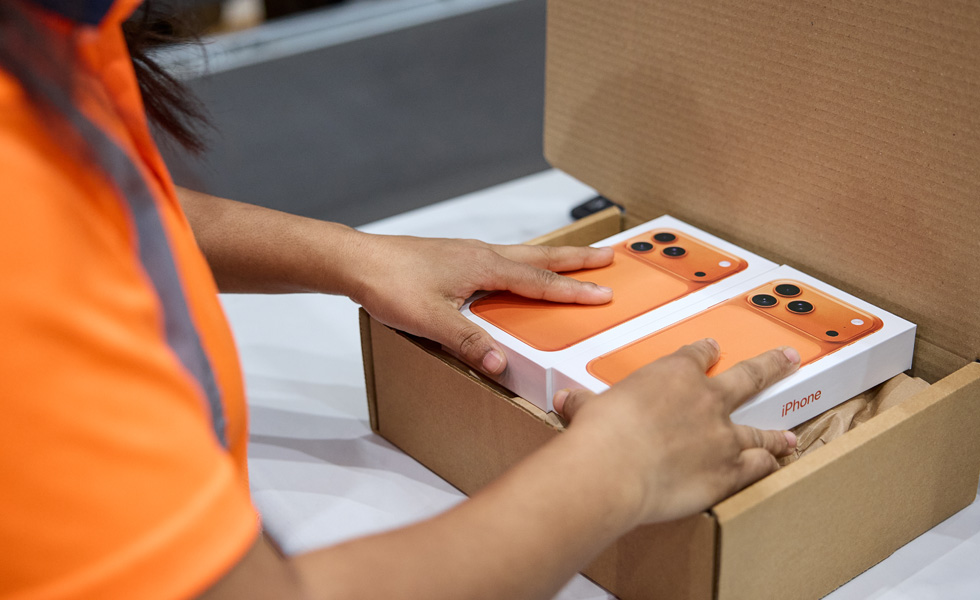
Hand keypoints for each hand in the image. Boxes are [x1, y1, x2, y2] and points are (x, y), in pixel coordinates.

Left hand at [346, 233, 613, 373]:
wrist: (357, 261)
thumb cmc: (391, 284)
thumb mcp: (431, 320)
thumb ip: (469, 342)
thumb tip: (502, 365)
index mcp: (484, 267)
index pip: (539, 282)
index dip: (573, 291)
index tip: (603, 295)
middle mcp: (482, 254)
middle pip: (541, 258)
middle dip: (577, 260)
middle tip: (610, 256)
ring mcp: (469, 253)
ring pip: (523, 255)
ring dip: (553, 259)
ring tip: (576, 260)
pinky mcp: (455, 257)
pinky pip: (503, 258)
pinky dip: (525, 262)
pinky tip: (518, 271)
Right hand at [553, 339, 799, 525]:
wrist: (614, 467)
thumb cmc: (600, 434)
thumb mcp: (588, 408)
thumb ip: (584, 404)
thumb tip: (566, 401)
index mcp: (673, 375)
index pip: (697, 355)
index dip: (706, 351)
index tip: (712, 348)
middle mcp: (706, 399)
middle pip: (748, 376)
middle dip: (771, 366)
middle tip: (788, 359)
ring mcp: (723, 436)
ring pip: (760, 429)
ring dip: (776, 432)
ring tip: (790, 435)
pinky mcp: (729, 471)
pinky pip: (758, 466)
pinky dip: (768, 465)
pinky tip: (775, 466)